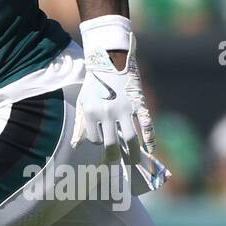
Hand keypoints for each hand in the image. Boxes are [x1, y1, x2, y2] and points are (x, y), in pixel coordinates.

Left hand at [72, 22, 168, 188]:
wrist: (110, 58)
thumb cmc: (94, 82)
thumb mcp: (83, 102)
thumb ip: (79, 125)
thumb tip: (75, 146)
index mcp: (91, 112)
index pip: (96, 140)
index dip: (100, 145)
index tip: (105, 148)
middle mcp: (107, 112)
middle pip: (111, 144)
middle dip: (115, 159)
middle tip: (119, 168)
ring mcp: (124, 108)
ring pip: (129, 139)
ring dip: (132, 155)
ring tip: (134, 164)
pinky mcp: (138, 103)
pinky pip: (146, 125)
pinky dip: (150, 139)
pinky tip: (150, 150)